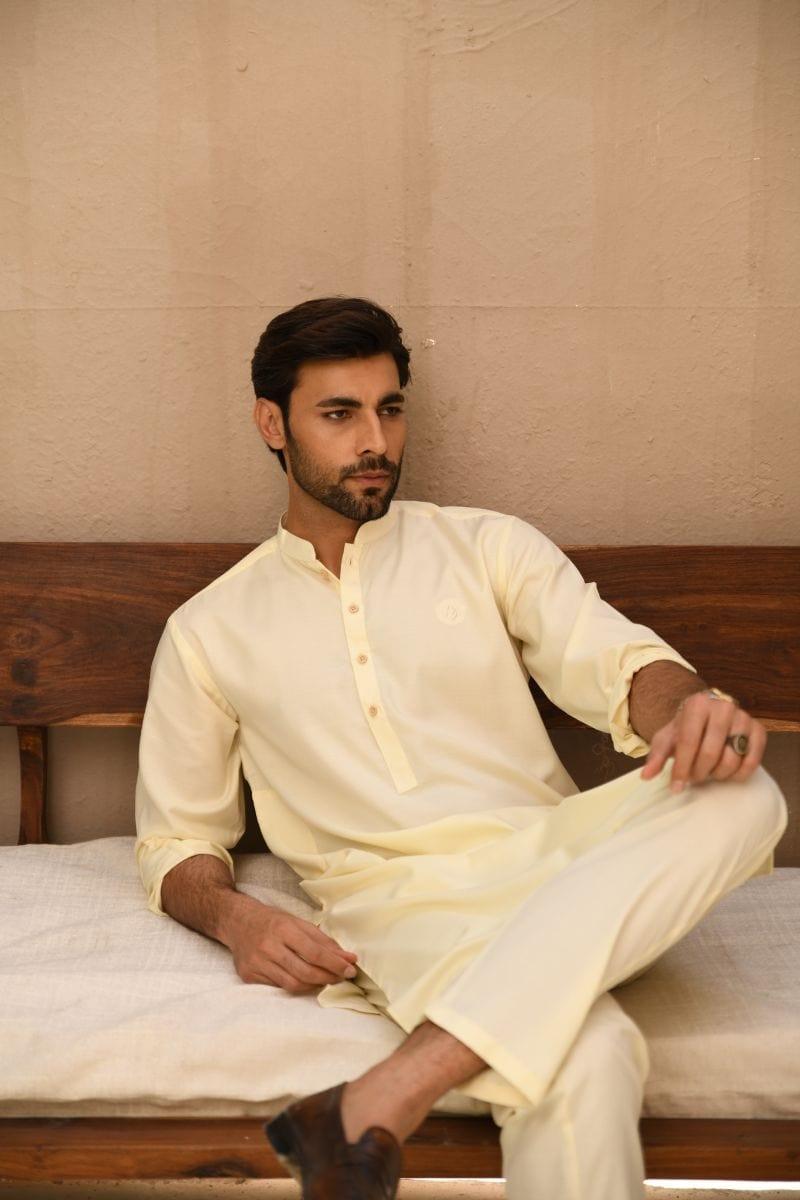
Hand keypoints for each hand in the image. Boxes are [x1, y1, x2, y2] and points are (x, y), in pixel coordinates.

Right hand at [225, 897, 358, 994]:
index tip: (351, 968)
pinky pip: (278, 987)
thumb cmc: (272, 921)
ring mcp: (257, 963)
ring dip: (315, 985)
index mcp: (283, 929)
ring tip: (327, 980)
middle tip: (342, 977)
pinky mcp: (249, 976)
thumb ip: (323, 941)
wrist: (237, 922)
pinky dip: (296, 986)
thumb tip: (348, 958)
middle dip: (328, 977)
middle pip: (305, 972)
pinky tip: (306, 981)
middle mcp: (268, 947)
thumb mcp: (298, 922)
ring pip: (292, 984)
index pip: (315, 953)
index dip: (335, 964)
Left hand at [640, 690, 766, 792]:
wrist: (707, 715)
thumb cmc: (685, 729)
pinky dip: (738, 774)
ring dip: (717, 774)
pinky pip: (751, 762)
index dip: (682, 768)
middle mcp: (723, 706)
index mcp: (697, 705)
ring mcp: (744, 717)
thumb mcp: (666, 738)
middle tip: (693, 778)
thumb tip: (645, 776)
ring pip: (731, 759)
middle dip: (699, 773)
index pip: (689, 742)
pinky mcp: (759, 730)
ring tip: (708, 771)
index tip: (676, 787)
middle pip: (711, 753)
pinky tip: (726, 773)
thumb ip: (656, 756)